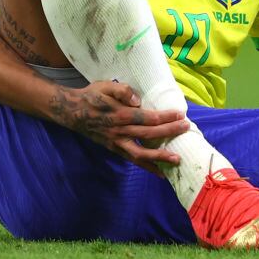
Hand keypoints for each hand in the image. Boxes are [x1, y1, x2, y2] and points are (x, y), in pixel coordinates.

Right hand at [50, 80, 189, 174]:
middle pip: (148, 135)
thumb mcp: (105, 86)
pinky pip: (133, 160)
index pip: (146, 117)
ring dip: (160, 157)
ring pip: (141, 154)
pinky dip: (147, 167)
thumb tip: (137, 99)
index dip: (164, 117)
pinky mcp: (115, 150)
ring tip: (177, 160)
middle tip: (186, 128)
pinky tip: (161, 172)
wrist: (72, 112)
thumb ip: (122, 90)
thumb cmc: (92, 96)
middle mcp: (119, 131)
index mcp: (119, 115)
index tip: (180, 115)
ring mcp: (117, 143)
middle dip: (169, 132)